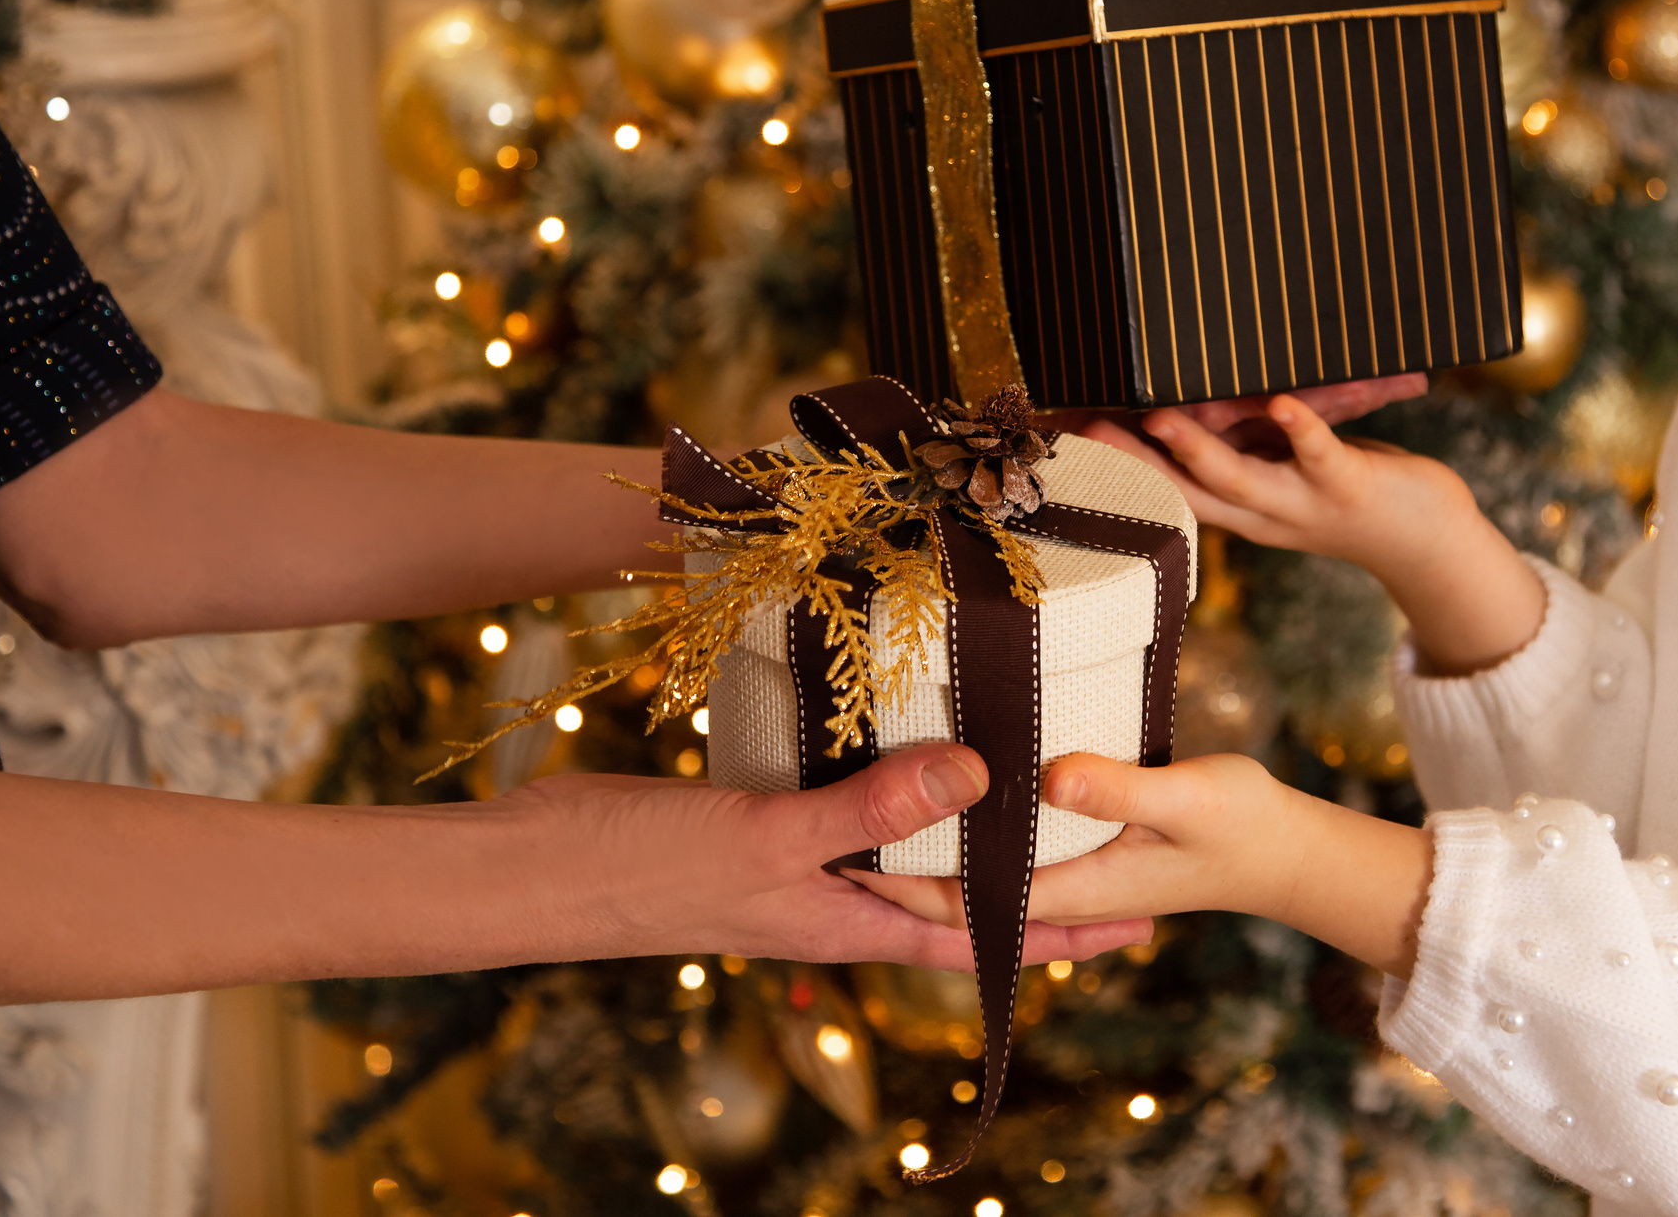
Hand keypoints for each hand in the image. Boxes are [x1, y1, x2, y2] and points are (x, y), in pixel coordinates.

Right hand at [523, 744, 1149, 970]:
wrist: (535, 866)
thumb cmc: (645, 870)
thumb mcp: (772, 837)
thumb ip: (872, 809)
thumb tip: (983, 777)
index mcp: (851, 920)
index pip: (982, 935)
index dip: (1063, 930)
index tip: (1141, 917)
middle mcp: (836, 896)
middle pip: (959, 895)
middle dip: (1038, 881)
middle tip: (1118, 847)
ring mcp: (799, 858)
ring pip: (910, 849)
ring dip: (971, 829)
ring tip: (1039, 790)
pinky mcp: (765, 816)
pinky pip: (856, 805)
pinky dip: (897, 783)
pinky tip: (915, 741)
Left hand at [854, 752, 1432, 976]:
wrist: (1295, 851)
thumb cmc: (1248, 827)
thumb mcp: (1186, 799)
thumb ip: (1117, 788)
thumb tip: (1046, 777)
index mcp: (1076, 886)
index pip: (962, 898)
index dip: (898, 879)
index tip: (841, 843)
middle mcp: (1065, 884)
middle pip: (960, 885)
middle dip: (900, 862)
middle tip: (831, 820)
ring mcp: (1077, 868)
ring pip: (986, 864)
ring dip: (939, 842)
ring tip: (875, 803)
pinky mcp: (1090, 843)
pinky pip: (1019, 846)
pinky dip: (984, 829)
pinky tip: (962, 791)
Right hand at [1081, 393, 1469, 569]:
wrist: (1425, 539)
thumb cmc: (1344, 490)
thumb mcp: (1279, 469)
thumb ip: (1237, 440)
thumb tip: (1180, 402)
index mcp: (1238, 508)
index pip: (1164, 487)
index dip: (1115, 466)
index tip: (1064, 437)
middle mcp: (1260, 514)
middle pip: (1183, 488)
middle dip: (1133, 459)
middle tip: (1084, 427)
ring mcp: (1301, 502)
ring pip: (1238, 479)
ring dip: (1197, 449)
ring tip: (1160, 415)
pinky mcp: (1347, 485)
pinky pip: (1318, 453)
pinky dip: (1300, 426)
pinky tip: (1282, 402)